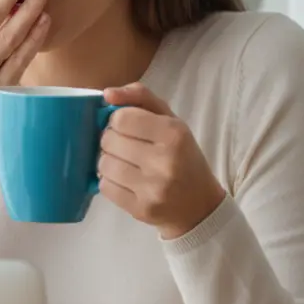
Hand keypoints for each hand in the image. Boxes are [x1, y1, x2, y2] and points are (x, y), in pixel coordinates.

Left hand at [97, 83, 226, 239]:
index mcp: (173, 134)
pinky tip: (125, 180)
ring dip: (108, 161)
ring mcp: (152, 189)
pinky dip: (109, 181)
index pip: (121, 118)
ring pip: (104, 164)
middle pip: (109, 140)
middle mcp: (164, 161)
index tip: (127, 126)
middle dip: (111, 140)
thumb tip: (107, 94)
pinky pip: (105, 187)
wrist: (199, 205)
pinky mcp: (141, 209)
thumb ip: (140, 96)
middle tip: (125, 146)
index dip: (117, 120)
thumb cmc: (181, 155)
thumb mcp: (170, 119)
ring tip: (124, 163)